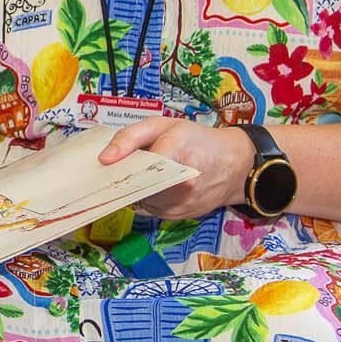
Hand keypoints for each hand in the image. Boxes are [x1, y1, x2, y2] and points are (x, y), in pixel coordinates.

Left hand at [99, 117, 255, 219]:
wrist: (235, 165)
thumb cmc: (198, 140)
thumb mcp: (163, 125)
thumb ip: (130, 137)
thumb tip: (105, 159)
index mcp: (177, 153)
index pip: (137, 167)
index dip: (119, 167)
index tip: (105, 166)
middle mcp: (181, 185)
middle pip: (135, 185)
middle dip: (124, 178)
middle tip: (118, 168)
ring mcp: (181, 204)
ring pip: (141, 199)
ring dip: (136, 187)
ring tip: (143, 171)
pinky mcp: (179, 216)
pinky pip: (151, 207)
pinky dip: (148, 196)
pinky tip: (156, 183)